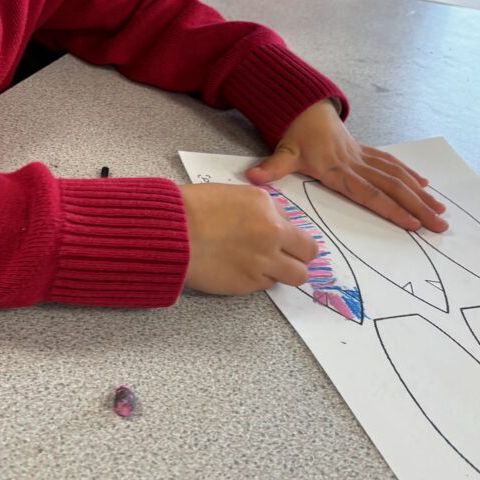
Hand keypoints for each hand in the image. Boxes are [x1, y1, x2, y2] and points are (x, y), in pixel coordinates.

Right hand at [180, 182, 317, 294]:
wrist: (172, 232)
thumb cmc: (194, 208)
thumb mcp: (235, 194)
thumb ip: (264, 209)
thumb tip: (279, 223)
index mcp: (268, 209)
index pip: (301, 230)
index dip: (295, 239)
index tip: (287, 242)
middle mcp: (272, 235)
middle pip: (308, 256)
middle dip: (299, 257)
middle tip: (285, 258)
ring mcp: (262, 263)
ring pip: (296, 277)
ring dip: (284, 272)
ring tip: (265, 267)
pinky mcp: (248, 284)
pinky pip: (266, 285)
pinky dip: (258, 279)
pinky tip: (240, 269)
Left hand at [245, 100, 448, 232]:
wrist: (304, 107)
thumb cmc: (294, 134)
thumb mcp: (283, 151)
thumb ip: (272, 167)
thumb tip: (253, 177)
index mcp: (337, 170)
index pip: (368, 193)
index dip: (391, 208)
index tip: (412, 223)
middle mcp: (355, 164)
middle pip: (392, 188)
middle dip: (417, 206)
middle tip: (439, 224)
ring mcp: (362, 157)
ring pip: (396, 176)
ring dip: (419, 194)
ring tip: (440, 211)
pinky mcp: (365, 152)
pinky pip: (391, 164)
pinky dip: (409, 174)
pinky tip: (424, 185)